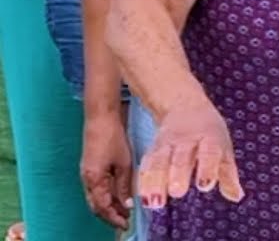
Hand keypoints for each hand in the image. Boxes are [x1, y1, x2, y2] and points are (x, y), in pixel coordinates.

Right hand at [81, 111, 133, 228]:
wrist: (100, 119)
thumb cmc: (112, 138)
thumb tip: (126, 204)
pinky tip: (117, 196)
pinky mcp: (89, 168)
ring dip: (108, 207)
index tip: (125, 224)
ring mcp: (86, 174)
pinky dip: (105, 196)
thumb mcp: (124, 163)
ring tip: (123, 211)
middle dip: (110, 215)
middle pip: (96, 206)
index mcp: (94, 180)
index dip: (114, 217)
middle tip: (125, 221)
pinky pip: (96, 189)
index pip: (103, 207)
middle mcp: (87, 180)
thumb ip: (124, 185)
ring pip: (95, 198)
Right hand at [137, 100, 242, 208]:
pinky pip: (146, 164)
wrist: (185, 108)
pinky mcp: (152, 150)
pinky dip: (143, 181)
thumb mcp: (224, 148)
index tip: (205, 186)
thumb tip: (236, 197)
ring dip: (155, 182)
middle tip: (177, 192)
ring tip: (153, 202)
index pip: (209, 152)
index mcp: (209, 138)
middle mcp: (186, 140)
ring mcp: (167, 144)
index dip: (208, 168)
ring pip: (159, 161)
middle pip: (181, 158)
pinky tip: (142, 198)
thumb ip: (228, 174)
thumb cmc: (209, 134)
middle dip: (178, 175)